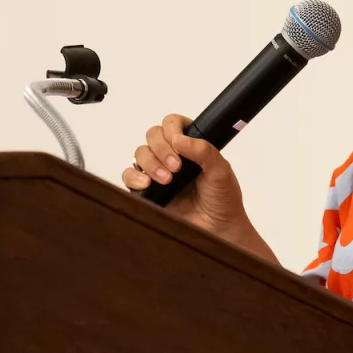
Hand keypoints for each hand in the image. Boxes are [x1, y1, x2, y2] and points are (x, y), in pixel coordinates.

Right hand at [122, 114, 275, 261]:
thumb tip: (179, 139)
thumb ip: (204, 151)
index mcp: (191, 145)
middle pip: (152, 136)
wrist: (218, 229)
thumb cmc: (223, 200)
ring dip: (151, 163)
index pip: (172, 123)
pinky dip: (135, 177)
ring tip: (167, 180)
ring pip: (140, 153)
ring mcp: (158, 172)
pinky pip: (129, 176)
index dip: (172, 128)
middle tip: (176, 167)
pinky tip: (148, 184)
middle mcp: (173, 155)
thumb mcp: (221, 170)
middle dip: (161, 149)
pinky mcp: (148, 190)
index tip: (178, 142)